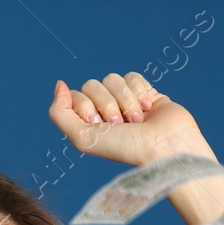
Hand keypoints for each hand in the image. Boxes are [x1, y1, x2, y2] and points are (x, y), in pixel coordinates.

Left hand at [48, 71, 211, 168]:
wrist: (164, 146)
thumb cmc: (124, 148)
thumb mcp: (82, 137)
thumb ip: (60, 113)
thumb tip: (60, 84)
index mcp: (88, 123)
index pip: (76, 96)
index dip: (86, 106)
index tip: (99, 124)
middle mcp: (104, 112)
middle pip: (92, 84)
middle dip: (106, 103)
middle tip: (119, 124)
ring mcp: (125, 102)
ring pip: (113, 79)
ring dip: (124, 100)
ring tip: (136, 120)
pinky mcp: (145, 93)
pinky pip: (133, 76)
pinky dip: (139, 91)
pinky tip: (148, 108)